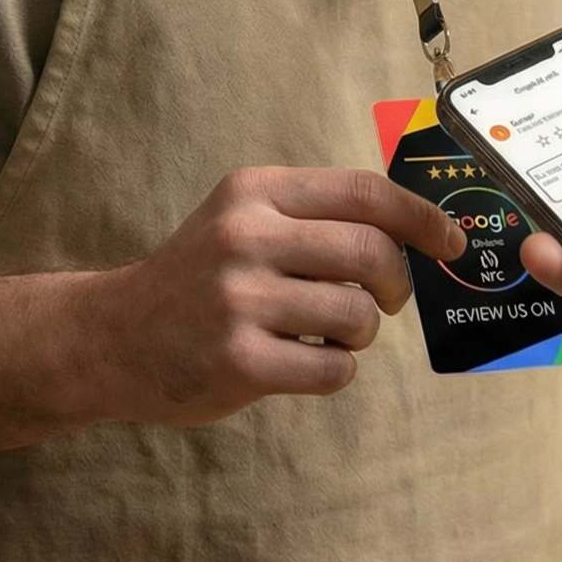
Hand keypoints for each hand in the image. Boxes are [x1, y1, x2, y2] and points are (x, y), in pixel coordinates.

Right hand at [87, 167, 465, 423]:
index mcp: (254, 192)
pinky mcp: (239, 361)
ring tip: (323, 331)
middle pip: (373, 253)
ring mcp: (239, 300)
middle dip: (396, 285)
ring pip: (359, 316)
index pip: (365, 193)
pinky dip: (334, 369)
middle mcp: (246, 237)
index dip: (422, 218)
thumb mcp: (243, 219)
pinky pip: (335, 368)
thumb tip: (418, 234)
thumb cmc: (197, 278)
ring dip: (360, 333)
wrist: (111, 338)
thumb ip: (316, 217)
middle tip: (384, 302)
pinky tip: (299, 360)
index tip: (449, 243)